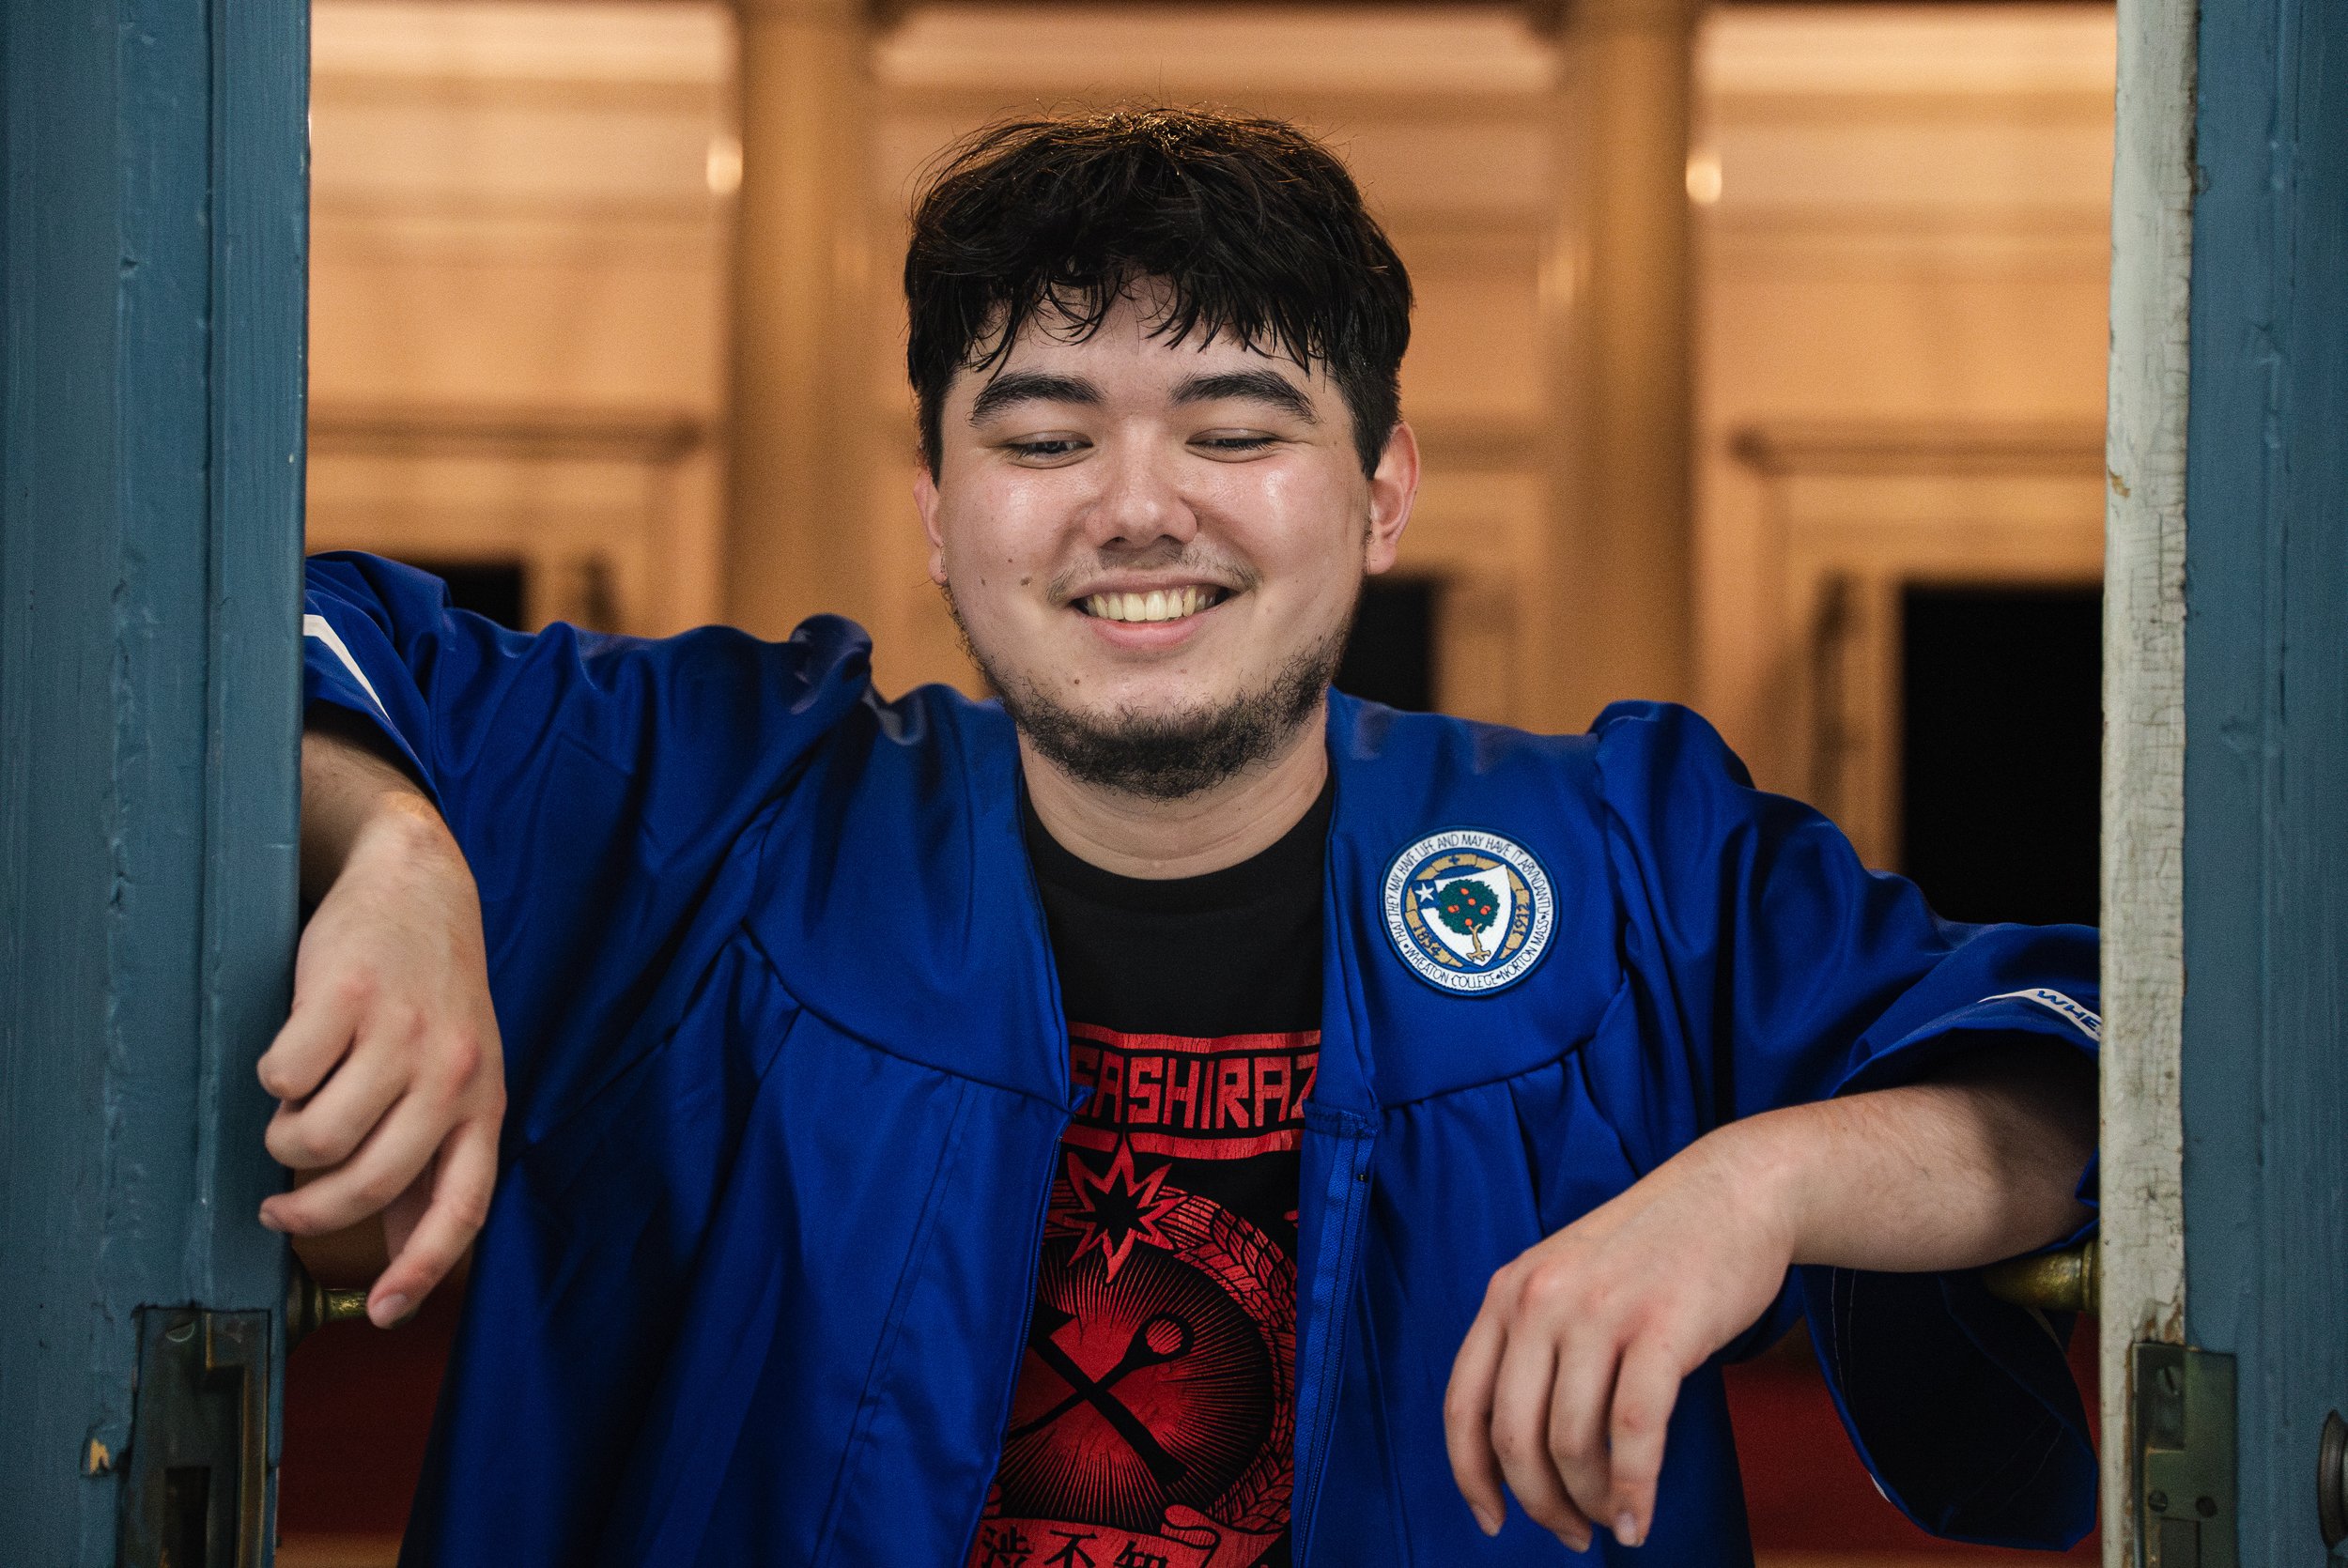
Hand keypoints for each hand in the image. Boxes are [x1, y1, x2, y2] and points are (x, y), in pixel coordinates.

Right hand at [258, 764, 503, 1328]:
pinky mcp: (347, 995)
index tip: (384, 1314)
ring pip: (315, 1138)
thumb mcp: (457, 1075)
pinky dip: (272, 1078)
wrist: (420, 884)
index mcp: (482, 1101)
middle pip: (369, 1183)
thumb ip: (433, 1162)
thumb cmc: (432, 996)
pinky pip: (283, 1077)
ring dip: (284, 1142)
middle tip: (279, 1208)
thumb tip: (406, 1267)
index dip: (423, 1268)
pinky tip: (291, 1056)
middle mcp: (450, 1073)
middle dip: (308, 1213)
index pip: (463, 1206)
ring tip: (289, 1116)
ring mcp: (400, 1033)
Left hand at [1443, 1123, 1794, 1549]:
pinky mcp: (1661, 1327)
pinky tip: (1642, 1517)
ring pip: (1573, 1443)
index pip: (1463, 1404)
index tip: (1492, 1521)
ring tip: (1617, 1521)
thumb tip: (1524, 1451)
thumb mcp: (1566, 1278)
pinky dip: (1634, 1489)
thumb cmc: (1653, 1251)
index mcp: (1508, 1292)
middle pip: (1514, 1437)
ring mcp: (1599, 1312)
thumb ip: (1535, 1342)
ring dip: (1593, 1502)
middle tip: (1572, 1534)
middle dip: (1540, 1503)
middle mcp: (1540, 1300)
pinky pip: (1634, 1431)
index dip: (1471, 1476)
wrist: (1732, 1191)